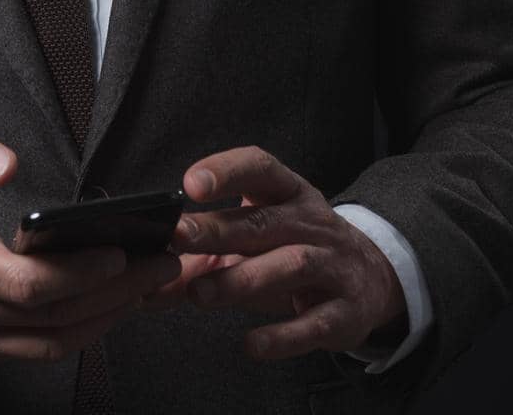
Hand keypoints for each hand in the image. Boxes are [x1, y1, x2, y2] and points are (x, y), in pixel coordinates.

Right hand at [0, 122, 181, 368]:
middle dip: (116, 294)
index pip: (27, 285)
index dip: (78, 273)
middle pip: (53, 320)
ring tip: (151, 284)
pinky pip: (38, 350)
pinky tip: (112, 302)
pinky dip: (81, 330)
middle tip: (163, 264)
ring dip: (107, 318)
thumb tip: (6, 163)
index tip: (120, 252)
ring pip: (52, 345)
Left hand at [139, 145, 407, 361]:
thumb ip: (200, 259)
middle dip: (218, 230)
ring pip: (289, 265)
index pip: (259, 167)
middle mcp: (312, 221)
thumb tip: (144, 282)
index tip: (191, 184)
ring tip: (199, 293)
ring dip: (242, 279)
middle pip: (263, 222)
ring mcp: (332, 264)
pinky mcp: (343, 312)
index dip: (227, 171)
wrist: (368, 278)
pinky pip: (313, 324)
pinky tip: (250, 344)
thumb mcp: (254, 240)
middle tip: (177, 237)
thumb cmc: (293, 248)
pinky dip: (281, 336)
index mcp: (288, 192)